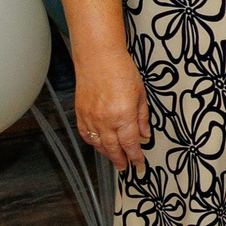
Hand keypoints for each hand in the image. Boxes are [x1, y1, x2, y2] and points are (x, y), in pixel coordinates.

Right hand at [74, 49, 151, 171]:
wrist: (98, 58)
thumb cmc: (121, 71)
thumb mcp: (140, 94)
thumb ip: (142, 117)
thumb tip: (145, 135)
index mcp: (123, 115)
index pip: (130, 143)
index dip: (135, 156)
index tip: (139, 163)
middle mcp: (105, 120)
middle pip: (113, 148)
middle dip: (120, 160)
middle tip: (126, 167)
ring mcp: (90, 118)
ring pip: (99, 144)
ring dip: (107, 154)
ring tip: (115, 159)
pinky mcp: (80, 113)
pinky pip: (86, 134)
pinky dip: (93, 143)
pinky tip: (99, 144)